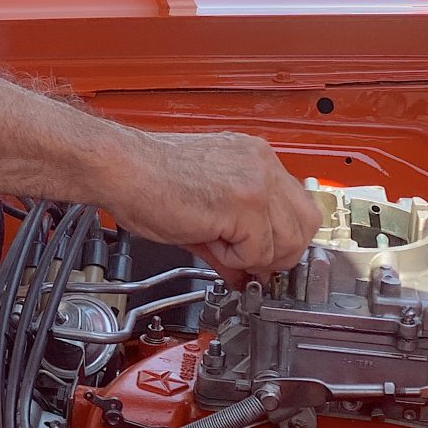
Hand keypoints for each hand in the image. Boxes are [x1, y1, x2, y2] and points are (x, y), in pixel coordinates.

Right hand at [103, 131, 320, 282]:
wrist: (121, 168)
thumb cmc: (147, 179)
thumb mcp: (203, 207)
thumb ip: (233, 237)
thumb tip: (247, 269)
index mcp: (253, 158)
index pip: (297, 205)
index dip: (282, 238)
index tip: (263, 255)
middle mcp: (261, 164)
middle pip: (306, 224)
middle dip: (280, 254)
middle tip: (249, 262)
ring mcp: (256, 181)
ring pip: (289, 241)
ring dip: (257, 257)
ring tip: (222, 248)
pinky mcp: (245, 203)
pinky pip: (259, 251)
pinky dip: (236, 260)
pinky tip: (210, 242)